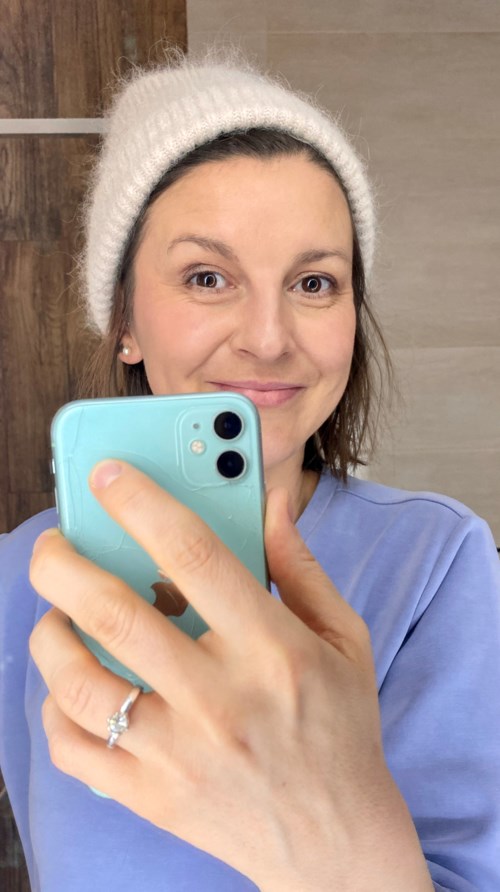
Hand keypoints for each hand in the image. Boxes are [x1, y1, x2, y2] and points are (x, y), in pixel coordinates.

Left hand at [29, 460, 431, 891]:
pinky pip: (74, 749)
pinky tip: (68, 682)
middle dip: (64, 563)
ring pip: (79, 684)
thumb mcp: (344, 638)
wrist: (336, 843)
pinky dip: (52, 708)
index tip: (108, 474)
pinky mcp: (151, 796)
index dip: (144, 504)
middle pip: (116, 615)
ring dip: (50, 634)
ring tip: (54, 613)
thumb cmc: (341, 727)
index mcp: (272, 650)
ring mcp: (178, 754)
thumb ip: (302, 567)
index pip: (195, 556)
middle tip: (53, 540)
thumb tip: (270, 503)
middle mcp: (219, 700)